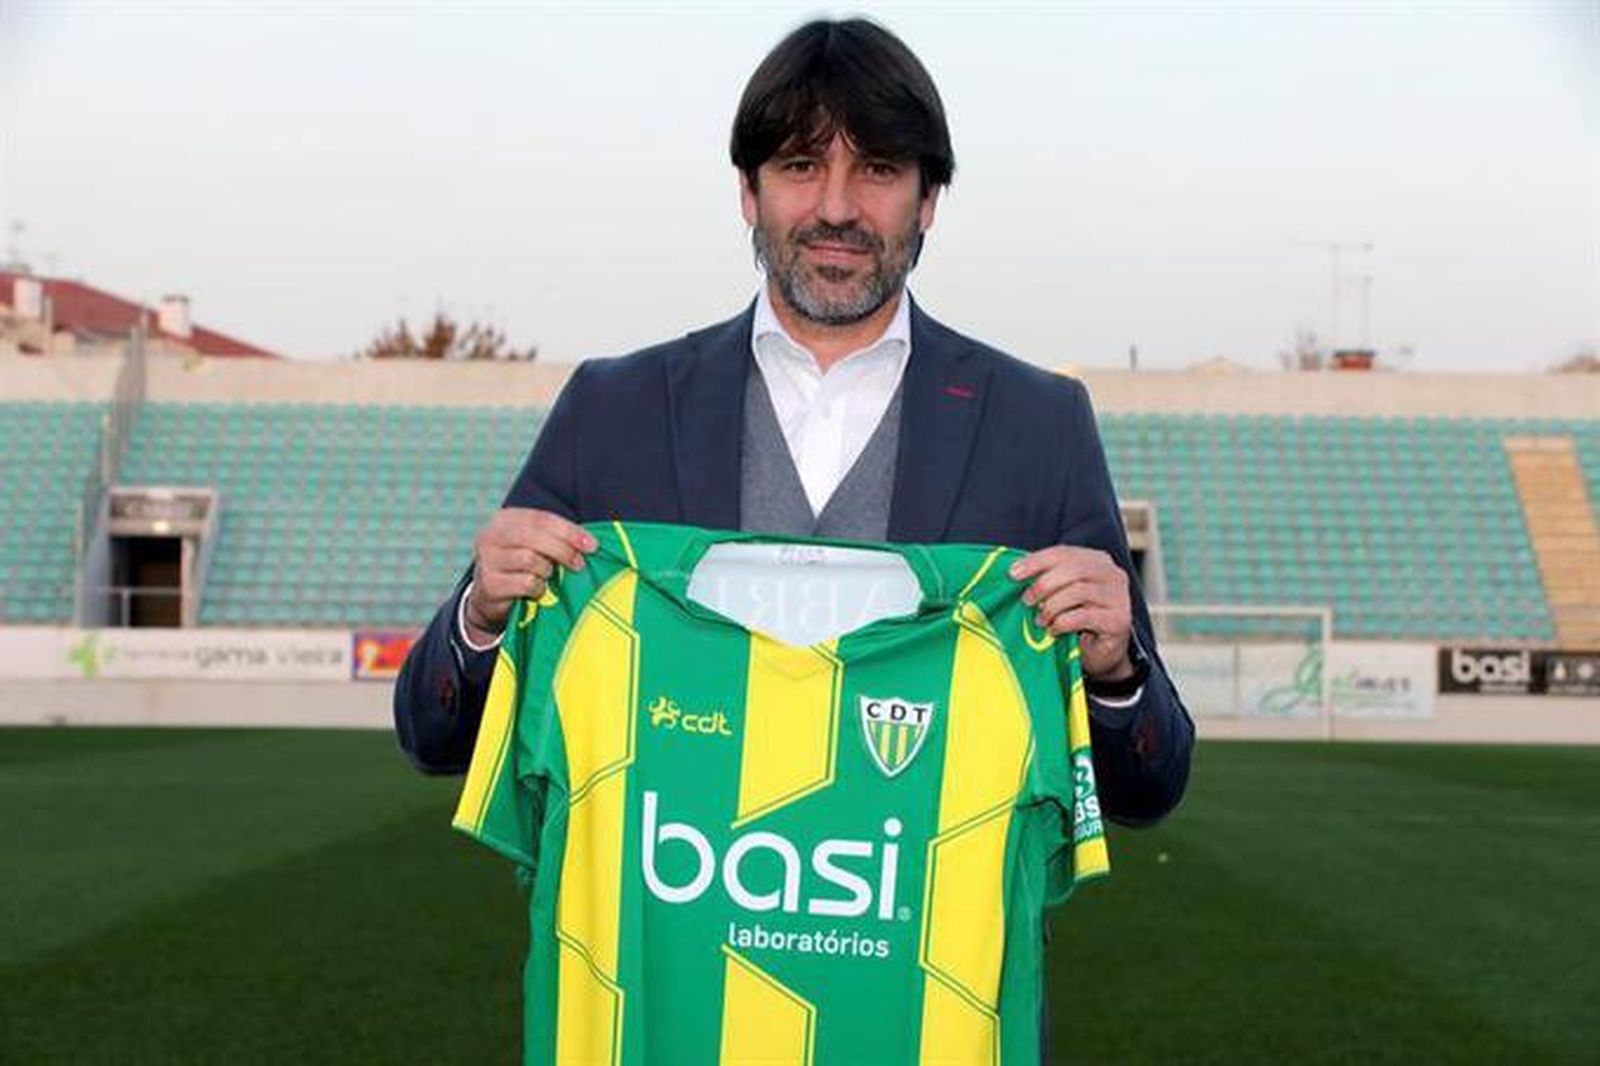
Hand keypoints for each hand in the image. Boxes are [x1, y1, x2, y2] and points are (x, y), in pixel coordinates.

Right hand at [464, 509, 596, 642]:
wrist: (490, 594)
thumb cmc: (521, 564)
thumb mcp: (536, 544)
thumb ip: (557, 538)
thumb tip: (590, 543)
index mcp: (506, 519)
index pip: (542, 519)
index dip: (569, 531)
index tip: (592, 545)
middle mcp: (492, 536)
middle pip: (534, 537)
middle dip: (563, 550)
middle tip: (579, 564)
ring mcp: (488, 561)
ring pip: (530, 561)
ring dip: (547, 570)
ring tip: (548, 574)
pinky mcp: (490, 585)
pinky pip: (526, 583)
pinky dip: (538, 588)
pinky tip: (537, 588)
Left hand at [1009, 546, 1133, 681]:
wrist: (1102, 653)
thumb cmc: (1078, 618)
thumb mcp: (1062, 593)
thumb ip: (1046, 578)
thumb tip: (1015, 570)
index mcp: (1097, 560)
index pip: (1063, 553)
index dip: (1035, 561)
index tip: (1012, 574)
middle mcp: (1112, 574)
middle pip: (1073, 569)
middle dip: (1043, 585)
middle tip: (1027, 601)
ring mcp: (1119, 597)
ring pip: (1078, 591)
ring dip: (1052, 606)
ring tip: (1040, 620)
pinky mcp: (1118, 620)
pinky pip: (1083, 616)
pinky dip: (1061, 623)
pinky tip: (1054, 630)